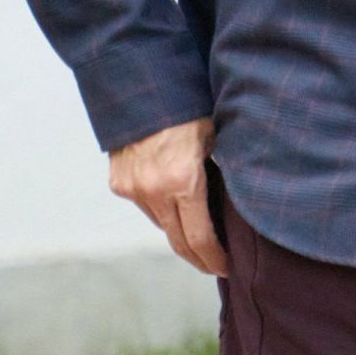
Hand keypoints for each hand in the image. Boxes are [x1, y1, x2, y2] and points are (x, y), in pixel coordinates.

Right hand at [108, 116, 228, 276]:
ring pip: (160, 222)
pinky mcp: (119, 182)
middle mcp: (154, 191)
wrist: (143, 87)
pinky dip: (159, 207)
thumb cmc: (189, 107)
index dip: (214, 257)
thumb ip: (220, 170)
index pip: (200, 238)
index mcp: (183, 181)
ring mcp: (133, 188)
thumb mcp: (214, 137)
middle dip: (197, 257)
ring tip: (197, 230)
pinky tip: (173, 201)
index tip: (226, 267)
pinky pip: (144, 204)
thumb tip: (236, 198)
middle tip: (213, 264)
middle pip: (177, 241)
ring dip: (178, 229)